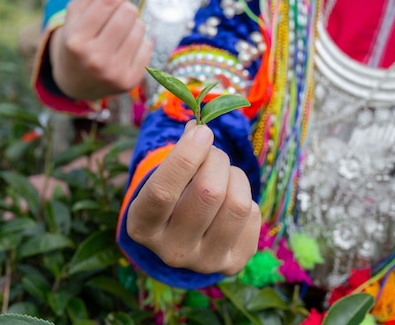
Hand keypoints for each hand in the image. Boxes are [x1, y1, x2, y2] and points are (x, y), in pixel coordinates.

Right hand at [50, 0, 152, 100]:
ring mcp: (114, 72)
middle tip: (115, 15)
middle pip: (128, 11)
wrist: (75, 82)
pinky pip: (148, 45)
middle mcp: (95, 58)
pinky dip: (140, 42)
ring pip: (141, 27)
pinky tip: (124, 50)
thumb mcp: (76, 13)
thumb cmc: (76, 39)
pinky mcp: (130, 81)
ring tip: (117, 36)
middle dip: (125, 6)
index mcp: (76, 39)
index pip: (108, 0)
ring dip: (133, 25)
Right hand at [126, 121, 260, 274]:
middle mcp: (171, 250)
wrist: (179, 238)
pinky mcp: (232, 264)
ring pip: (237, 204)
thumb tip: (200, 129)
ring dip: (235, 176)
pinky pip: (252, 216)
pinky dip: (245, 197)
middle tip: (213, 152)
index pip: (162, 192)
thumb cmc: (169, 197)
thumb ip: (179, 154)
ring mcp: (204, 261)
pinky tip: (230, 201)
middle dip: (216, 159)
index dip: (185, 157)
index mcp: (142, 226)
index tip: (203, 132)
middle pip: (208, 193)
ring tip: (224, 174)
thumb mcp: (161, 177)